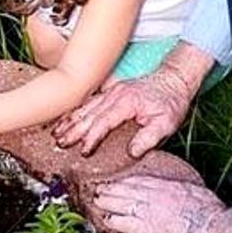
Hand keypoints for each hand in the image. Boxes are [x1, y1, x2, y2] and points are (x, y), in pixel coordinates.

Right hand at [53, 64, 194, 157]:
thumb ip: (149, 138)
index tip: (83, 151)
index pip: (103, 122)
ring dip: (70, 120)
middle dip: (72, 129)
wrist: (174, 80)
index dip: (92, 137)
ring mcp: (111, 91)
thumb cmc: (171, 103)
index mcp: (126, 102)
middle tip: (59, 143)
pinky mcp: (111, 91)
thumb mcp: (167, 123)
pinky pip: (89, 101)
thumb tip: (132, 152)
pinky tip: (67, 118)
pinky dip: (76, 110)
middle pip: (88, 114)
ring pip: (85, 106)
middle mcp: (115, 94)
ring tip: (56, 132)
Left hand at [93, 176, 225, 232]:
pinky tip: (105, 220)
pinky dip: (113, 220)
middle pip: (128, 188)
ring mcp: (150, 212)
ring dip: (107, 202)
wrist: (217, 231)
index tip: (120, 182)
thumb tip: (188, 196)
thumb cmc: (216, 216)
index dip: (128, 182)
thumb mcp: (201, 194)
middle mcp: (157, 196)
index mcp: (170, 186)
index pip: (142, 181)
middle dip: (112, 189)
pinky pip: (124, 222)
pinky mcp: (148, 230)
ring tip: (97, 201)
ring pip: (121, 202)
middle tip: (100, 189)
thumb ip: (188, 193)